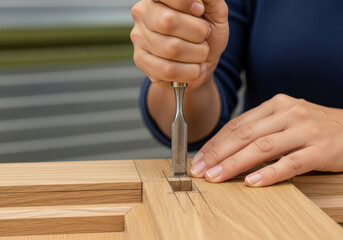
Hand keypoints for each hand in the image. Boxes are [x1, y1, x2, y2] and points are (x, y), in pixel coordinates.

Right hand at [130, 0, 228, 89]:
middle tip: (204, 36)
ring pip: (171, 48)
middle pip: (168, 21)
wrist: (202, 62)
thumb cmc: (206, 34)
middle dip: (197, 32)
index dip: (186, 3)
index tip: (200, 11)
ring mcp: (139, 38)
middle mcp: (143, 13)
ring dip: (197, 53)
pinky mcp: (141, 61)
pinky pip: (168, 69)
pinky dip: (190, 71)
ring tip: (201, 53)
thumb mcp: (214, 11)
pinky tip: (196, 68)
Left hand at [190, 94, 342, 185]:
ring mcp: (305, 130)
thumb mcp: (285, 118)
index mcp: (276, 105)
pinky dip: (269, 173)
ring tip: (217, 177)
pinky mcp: (321, 150)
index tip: (199, 158)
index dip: (215, 142)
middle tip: (200, 170)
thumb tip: (225, 147)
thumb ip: (260, 128)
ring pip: (263, 147)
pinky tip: (252, 182)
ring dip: (235, 164)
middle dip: (218, 154)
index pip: (237, 124)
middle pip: (245, 134)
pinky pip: (291, 163)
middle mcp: (288, 114)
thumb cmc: (313, 126)